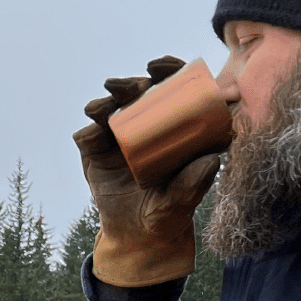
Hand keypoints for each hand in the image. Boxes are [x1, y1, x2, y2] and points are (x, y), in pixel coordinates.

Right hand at [74, 55, 222, 287]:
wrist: (137, 234)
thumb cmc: (169, 212)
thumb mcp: (183, 200)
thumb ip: (195, 182)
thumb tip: (213, 159)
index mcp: (170, 125)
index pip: (170, 87)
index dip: (167, 70)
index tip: (160, 67)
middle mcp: (142, 126)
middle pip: (136, 93)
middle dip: (130, 84)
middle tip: (129, 87)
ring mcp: (116, 137)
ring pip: (109, 110)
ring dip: (105, 103)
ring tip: (100, 110)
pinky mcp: (94, 153)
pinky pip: (88, 137)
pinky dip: (88, 133)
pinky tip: (90, 136)